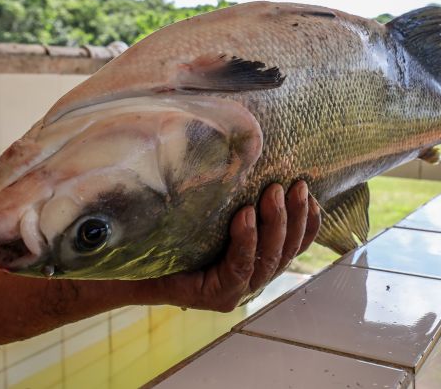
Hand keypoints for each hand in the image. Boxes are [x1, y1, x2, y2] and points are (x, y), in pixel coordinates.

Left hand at [135, 181, 320, 311]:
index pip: (294, 244)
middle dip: (294, 216)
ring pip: (269, 259)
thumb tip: (251, 143)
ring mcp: (238, 291)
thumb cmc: (170, 233)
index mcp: (257, 260)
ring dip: (276, 224)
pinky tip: (245, 216)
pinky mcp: (219, 298)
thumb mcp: (210, 209)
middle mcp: (252, 277)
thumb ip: (235, 194)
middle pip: (286, 250)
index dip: (309, 221)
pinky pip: (240, 267)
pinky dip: (246, 240)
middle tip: (293, 186)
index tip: (309, 192)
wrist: (130, 263)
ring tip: (273, 193)